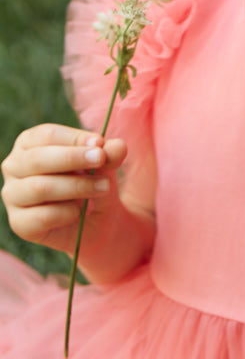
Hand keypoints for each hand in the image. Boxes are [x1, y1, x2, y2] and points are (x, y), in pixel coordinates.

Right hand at [1, 124, 126, 257]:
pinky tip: (82, 210)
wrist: (95, 220)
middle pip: (38, 159)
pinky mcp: (19, 223)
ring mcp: (13, 195)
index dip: (73, 138)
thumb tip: (118, 146)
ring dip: (77, 186)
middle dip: (73, 158)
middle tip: (101, 159)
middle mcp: (14, 166)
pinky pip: (41, 216)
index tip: (99, 142)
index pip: (47, 134)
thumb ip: (110, 153)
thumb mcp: (104, 164)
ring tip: (103, 187)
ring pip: (40, 187)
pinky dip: (68, 212)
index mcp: (30, 142)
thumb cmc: (92, 180)